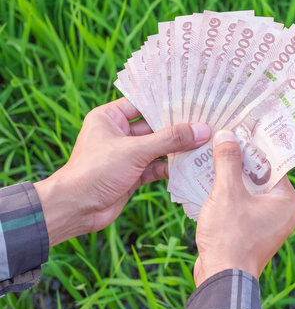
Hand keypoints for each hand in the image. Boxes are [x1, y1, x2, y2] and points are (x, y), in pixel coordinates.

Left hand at [34, 98, 210, 246]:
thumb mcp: (136, 150)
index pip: (143, 103)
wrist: (75, 209)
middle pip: (154, 127)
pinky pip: (157, 167)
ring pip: (158, 148)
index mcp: (110, 118)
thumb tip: (202, 130)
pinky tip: (192, 165)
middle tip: (205, 123)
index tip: (192, 100)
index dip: (166, 102)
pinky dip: (172, 168)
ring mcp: (127, 156)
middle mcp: (118, 134)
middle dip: (178, 128)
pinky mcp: (133, 175)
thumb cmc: (97, 170)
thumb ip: (170, 139)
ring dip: (178, 149)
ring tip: (205, 143)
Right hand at [193, 130, 294, 285]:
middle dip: (241, 160)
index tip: (241, 129)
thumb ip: (228, 162)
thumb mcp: (228, 193)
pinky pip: (242, 204)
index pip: (273, 164)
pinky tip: (209, 180)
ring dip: (231, 176)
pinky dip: (228, 194)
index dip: (255, 146)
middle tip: (225, 138)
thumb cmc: (231, 237)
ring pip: (249, 190)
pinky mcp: (252, 231)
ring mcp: (267, 223)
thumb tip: (227, 135)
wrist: (222, 279)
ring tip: (214, 154)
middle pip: (260, 176)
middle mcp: (283, 211)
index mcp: (287, 201)